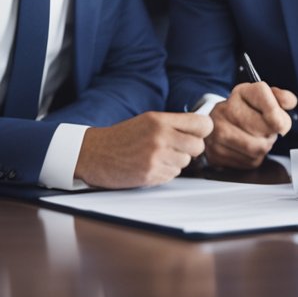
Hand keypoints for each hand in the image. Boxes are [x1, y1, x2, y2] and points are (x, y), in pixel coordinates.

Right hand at [74, 111, 212, 188]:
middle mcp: (160, 137)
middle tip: (175, 148)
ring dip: (175, 162)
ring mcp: (156, 157)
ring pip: (185, 163)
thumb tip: (203, 128)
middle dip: (190, 149)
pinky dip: (165, 172)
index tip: (197, 133)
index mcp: (160, 120)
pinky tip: (149, 166)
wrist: (94, 154)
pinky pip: (172, 175)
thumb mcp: (148, 121)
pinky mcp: (150, 174)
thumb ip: (174, 124)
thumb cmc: (122, 137)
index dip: (203, 130)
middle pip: (198, 146)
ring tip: (157, 156)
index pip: (202, 124)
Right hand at [205, 82, 297, 169]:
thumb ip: (281, 97)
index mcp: (241, 92)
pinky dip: (254, 158)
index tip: (281, 123)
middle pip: (265, 129)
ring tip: (257, 138)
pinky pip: (249, 161)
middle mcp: (226, 109)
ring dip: (264, 146)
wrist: (217, 125)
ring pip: (258, 148)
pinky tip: (247, 148)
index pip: (265, 100)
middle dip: (272, 133)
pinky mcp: (217, 153)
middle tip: (266, 130)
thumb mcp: (264, 98)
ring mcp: (218, 132)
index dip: (279, 115)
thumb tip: (290, 102)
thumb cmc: (246, 111)